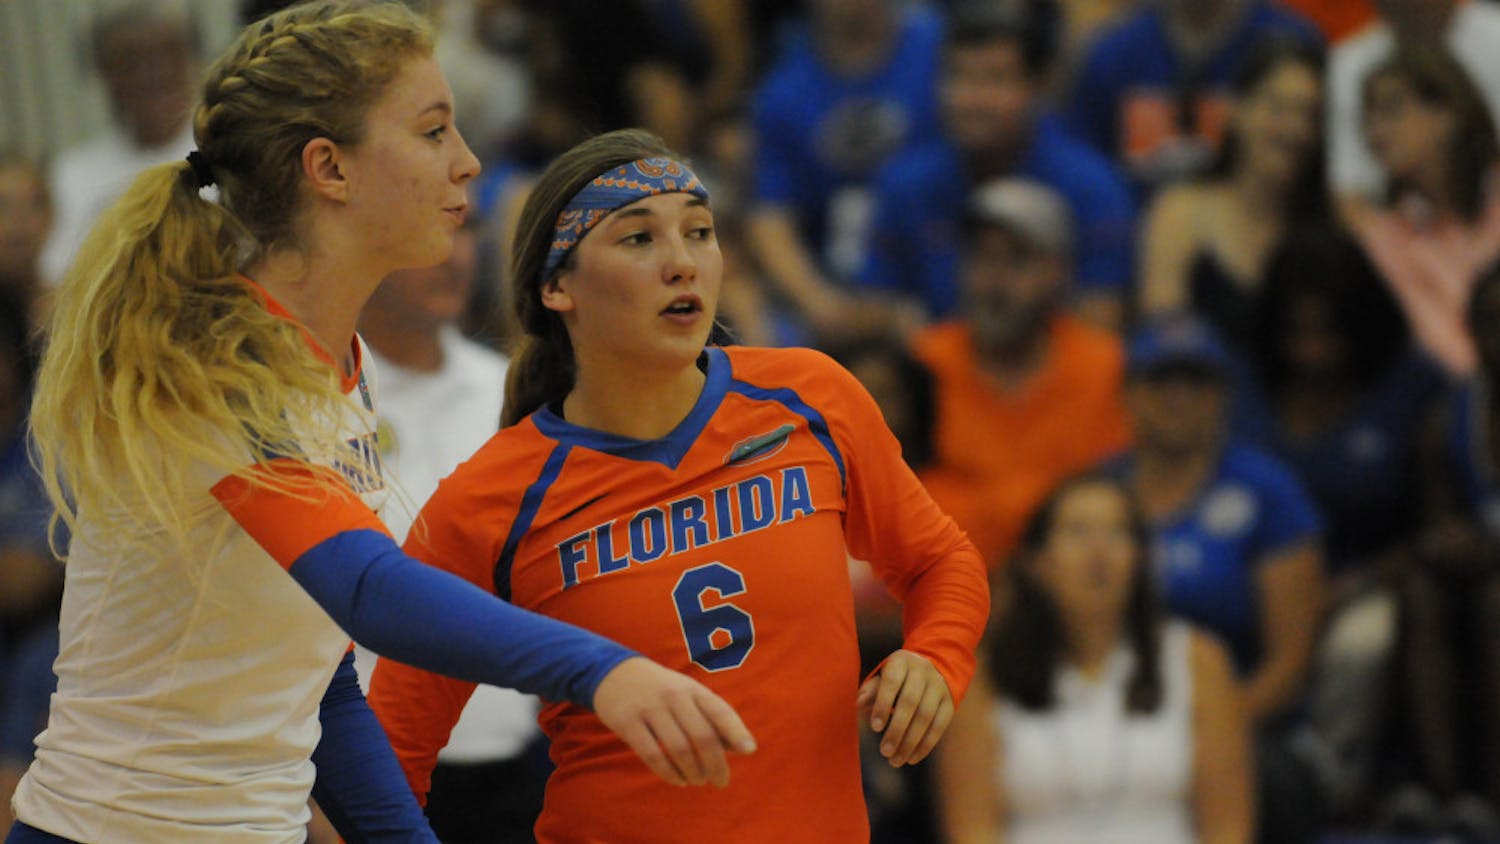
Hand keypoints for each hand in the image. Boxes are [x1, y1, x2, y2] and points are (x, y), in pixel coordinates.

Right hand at [592, 657, 755, 787]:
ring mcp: (650, 709)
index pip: (719, 710)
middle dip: (716, 764)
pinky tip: (679, 781)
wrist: (615, 674)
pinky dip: (669, 773)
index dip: (736, 731)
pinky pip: (653, 755)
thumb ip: (713, 718)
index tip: (749, 751)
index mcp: (693, 689)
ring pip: (678, 749)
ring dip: (694, 772)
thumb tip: (743, 748)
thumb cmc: (663, 691)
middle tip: (721, 782)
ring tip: (699, 780)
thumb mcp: (689, 694)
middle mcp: (673, 697)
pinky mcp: (628, 723)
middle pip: (701, 736)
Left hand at [856, 650, 953, 767]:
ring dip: (910, 742)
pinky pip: (939, 726)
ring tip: (895, 760)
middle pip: (910, 702)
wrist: (932, 667)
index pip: (891, 682)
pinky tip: (911, 758)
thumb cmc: (897, 678)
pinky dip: (925, 745)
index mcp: (901, 662)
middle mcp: (922, 671)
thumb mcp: (882, 677)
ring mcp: (938, 686)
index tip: (875, 727)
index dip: (883, 704)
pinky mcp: (950, 703)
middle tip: (884, 752)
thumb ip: (870, 691)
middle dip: (897, 730)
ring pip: (926, 716)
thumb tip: (858, 704)